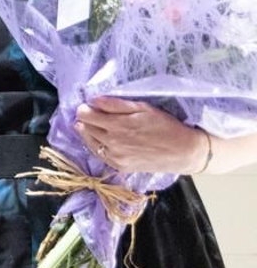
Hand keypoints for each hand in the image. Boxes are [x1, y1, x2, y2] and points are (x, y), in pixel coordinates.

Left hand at [76, 97, 208, 173]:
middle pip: (84, 128)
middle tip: (94, 115)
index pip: (85, 115)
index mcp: (117, 125)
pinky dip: (96, 145)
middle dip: (86, 119)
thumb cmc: (165, 126)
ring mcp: (115, 157)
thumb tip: (93, 100)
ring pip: (89, 141)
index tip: (90, 106)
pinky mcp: (119, 167)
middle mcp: (112, 143)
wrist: (183, 152)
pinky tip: (103, 139)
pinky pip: (98, 154)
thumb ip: (116, 104)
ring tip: (98, 126)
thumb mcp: (143, 108)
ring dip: (88, 132)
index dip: (85, 108)